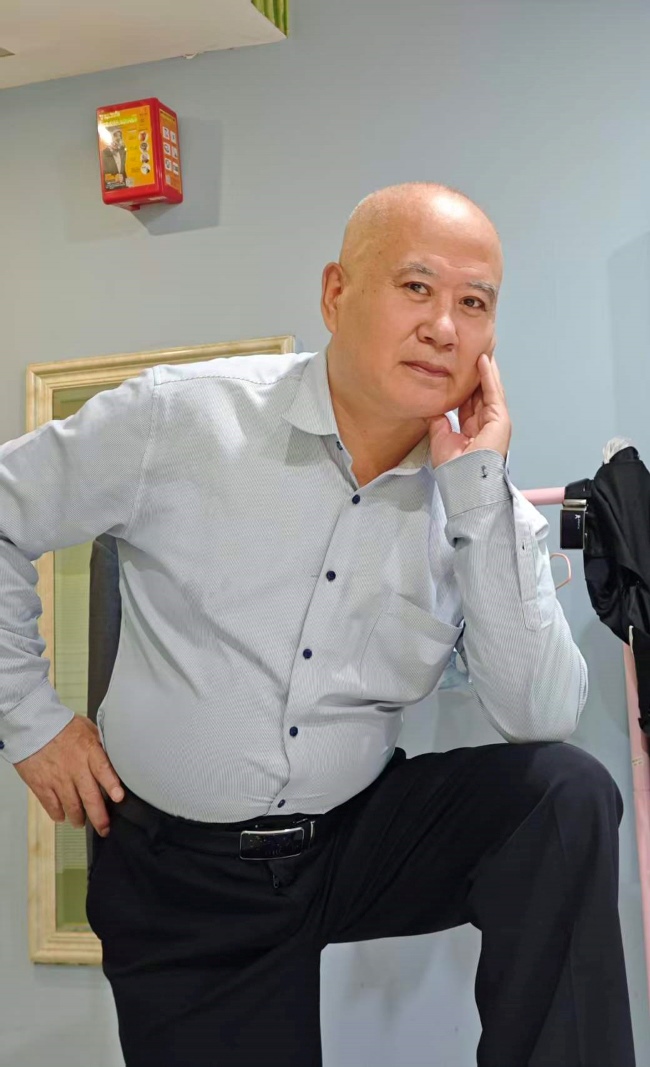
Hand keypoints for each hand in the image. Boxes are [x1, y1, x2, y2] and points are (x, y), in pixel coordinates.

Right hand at [13, 715, 123, 836]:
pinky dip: (58, 814)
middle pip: (90, 797)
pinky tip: (63, 816)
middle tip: (104, 828)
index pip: (104, 770)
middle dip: (99, 816)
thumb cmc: (62, 726)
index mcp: (88, 751)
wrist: (33, 726)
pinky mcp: (41, 785)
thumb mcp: (88, 728)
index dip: (112, 785)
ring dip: (79, 818)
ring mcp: (57, 778)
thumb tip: (116, 756)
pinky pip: (52, 806)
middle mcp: (75, 768)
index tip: (119, 798)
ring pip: (72, 806)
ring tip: (82, 822)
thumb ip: (101, 745)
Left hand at [428, 353, 511, 467]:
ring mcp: (495, 422)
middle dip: (476, 373)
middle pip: (480, 392)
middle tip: (470, 352)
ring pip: (489, 389)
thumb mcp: (441, 439)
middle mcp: (486, 424)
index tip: (458, 369)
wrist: (464, 482)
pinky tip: (482, 361)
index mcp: (473, 430)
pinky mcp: (500, 420)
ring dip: (484, 369)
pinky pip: (492, 392)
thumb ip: (440, 421)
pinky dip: (488, 376)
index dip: (464, 386)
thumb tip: (436, 409)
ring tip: (478, 349)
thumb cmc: (454, 469)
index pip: (469, 402)